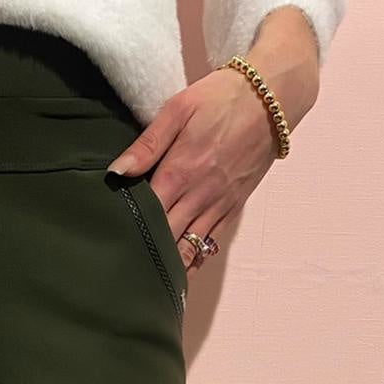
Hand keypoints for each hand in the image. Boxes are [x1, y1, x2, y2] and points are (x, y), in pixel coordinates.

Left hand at [106, 8, 321, 274]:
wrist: (271, 98)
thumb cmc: (220, 98)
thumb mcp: (178, 109)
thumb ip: (147, 144)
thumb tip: (116, 172)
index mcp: (178, 172)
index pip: (147, 214)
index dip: (128, 232)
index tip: (111, 245)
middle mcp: (198, 196)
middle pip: (166, 238)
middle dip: (145, 256)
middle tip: (123, 272)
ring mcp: (218, 205)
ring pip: (189, 248)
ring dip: (170, 267)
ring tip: (148, 284)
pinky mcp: (234, 207)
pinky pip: (211, 243)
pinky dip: (195, 260)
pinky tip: (181, 272)